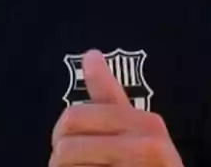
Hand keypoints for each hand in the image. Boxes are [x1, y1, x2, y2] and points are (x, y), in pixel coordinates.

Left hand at [50, 50, 183, 165]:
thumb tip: (91, 54)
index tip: (69, 147)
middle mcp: (149, 148)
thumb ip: (110, 96)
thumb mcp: (136, 130)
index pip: (73, 118)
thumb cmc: (148, 166)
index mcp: (148, 125)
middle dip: (61, 162)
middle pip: (66, 147)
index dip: (61, 136)